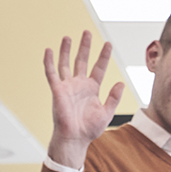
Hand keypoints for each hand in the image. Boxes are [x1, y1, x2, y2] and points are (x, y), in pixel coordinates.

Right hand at [44, 32, 122, 168]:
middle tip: (87, 32)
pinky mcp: (57, 90)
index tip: (108, 44)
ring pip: (66, 63)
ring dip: (67, 50)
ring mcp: (68, 86)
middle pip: (82, 61)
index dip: (104, 56)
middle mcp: (79, 85)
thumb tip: (121, 83)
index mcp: (92, 89)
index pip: (99, 68)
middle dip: (85, 47)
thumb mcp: (106, 112)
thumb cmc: (90, 129)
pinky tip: (49, 50)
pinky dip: (49, 62)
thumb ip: (114, 97)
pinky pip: (51, 73)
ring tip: (68, 37)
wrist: (75, 139)